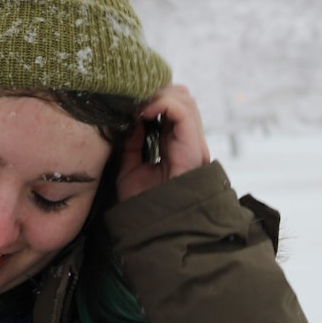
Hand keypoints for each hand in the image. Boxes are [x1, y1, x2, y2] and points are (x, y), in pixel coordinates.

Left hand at [116, 85, 209, 200]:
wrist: (153, 229)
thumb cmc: (142, 205)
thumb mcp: (130, 168)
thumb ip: (133, 142)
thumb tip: (131, 118)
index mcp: (177, 145)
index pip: (172, 105)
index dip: (151, 97)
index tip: (128, 103)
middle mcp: (189, 142)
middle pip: (181, 96)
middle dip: (156, 92)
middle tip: (132, 101)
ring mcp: (193, 145)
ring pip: (184, 99)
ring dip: (158, 96)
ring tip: (137, 107)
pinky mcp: (193, 149)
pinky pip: (183, 112)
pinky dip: (161, 104)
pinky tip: (143, 113)